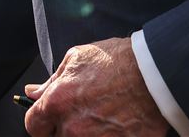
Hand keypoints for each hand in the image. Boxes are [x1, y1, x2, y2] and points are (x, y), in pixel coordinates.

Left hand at [23, 37, 168, 136]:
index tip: (47, 118)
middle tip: (78, 115)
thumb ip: (51, 81)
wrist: (156, 75)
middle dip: (62, 129)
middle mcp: (73, 128)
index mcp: (57, 103)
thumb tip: (32, 92)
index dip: (39, 121)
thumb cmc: (116, 62)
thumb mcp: (76, 59)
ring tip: (98, 119)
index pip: (33, 126)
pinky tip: (113, 126)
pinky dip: (105, 136)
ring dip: (82, 134)